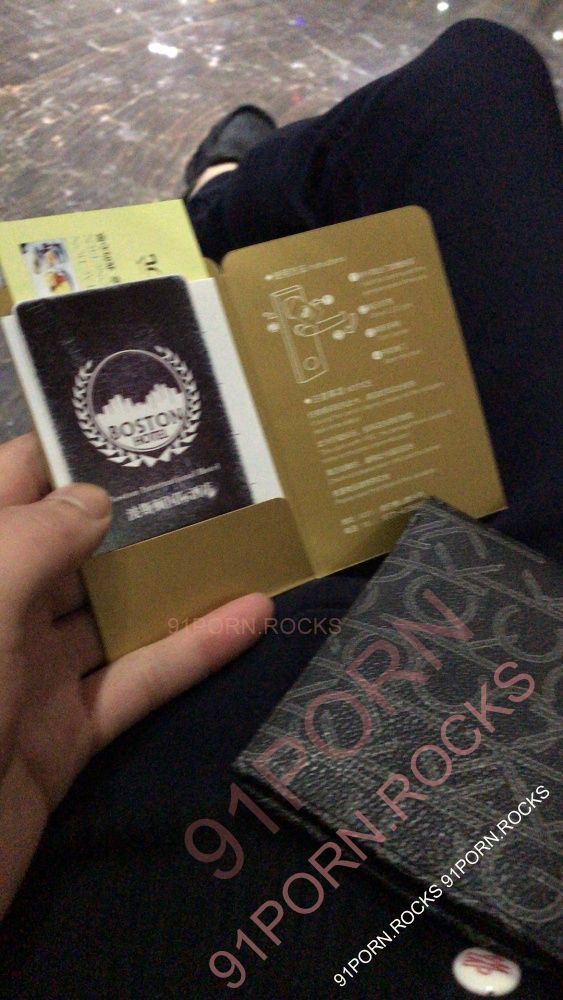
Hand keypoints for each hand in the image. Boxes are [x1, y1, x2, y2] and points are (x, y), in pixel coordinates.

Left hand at [0, 433, 272, 917]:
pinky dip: (191, 653)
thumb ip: (35, 538)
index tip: (138, 423)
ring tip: (243, 536)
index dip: (69, 451)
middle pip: (73, 547)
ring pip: (112, 614)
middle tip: (216, 474)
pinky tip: (250, 618)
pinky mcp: (67, 734)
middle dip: (137, 513)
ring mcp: (31, 674)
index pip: (12, 482)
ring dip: (174, 582)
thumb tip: (97, 497)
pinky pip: (136, 682)